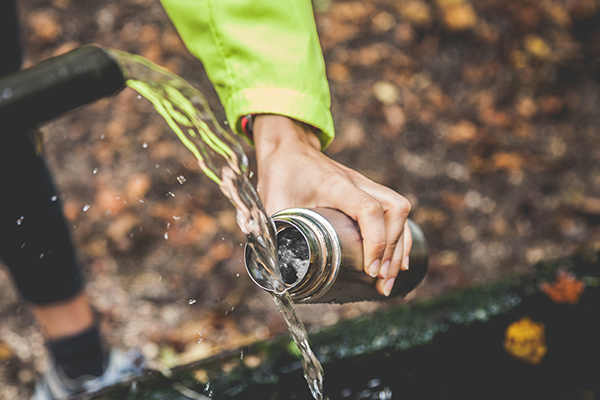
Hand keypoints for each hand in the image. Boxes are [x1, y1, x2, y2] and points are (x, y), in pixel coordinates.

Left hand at [253, 115, 411, 295]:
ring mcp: (366, 185)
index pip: (369, 209)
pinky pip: (396, 211)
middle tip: (381, 283)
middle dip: (393, 250)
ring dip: (399, 247)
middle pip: (395, 210)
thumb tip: (274, 274)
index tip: (370, 270)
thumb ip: (272, 235)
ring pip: (400, 209)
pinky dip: (400, 237)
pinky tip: (398, 261)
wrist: (289, 148)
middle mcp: (357, 182)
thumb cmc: (281, 173)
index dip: (376, 241)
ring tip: (387, 281)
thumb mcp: (273, 203)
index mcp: (335, 184)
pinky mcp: (368, 191)